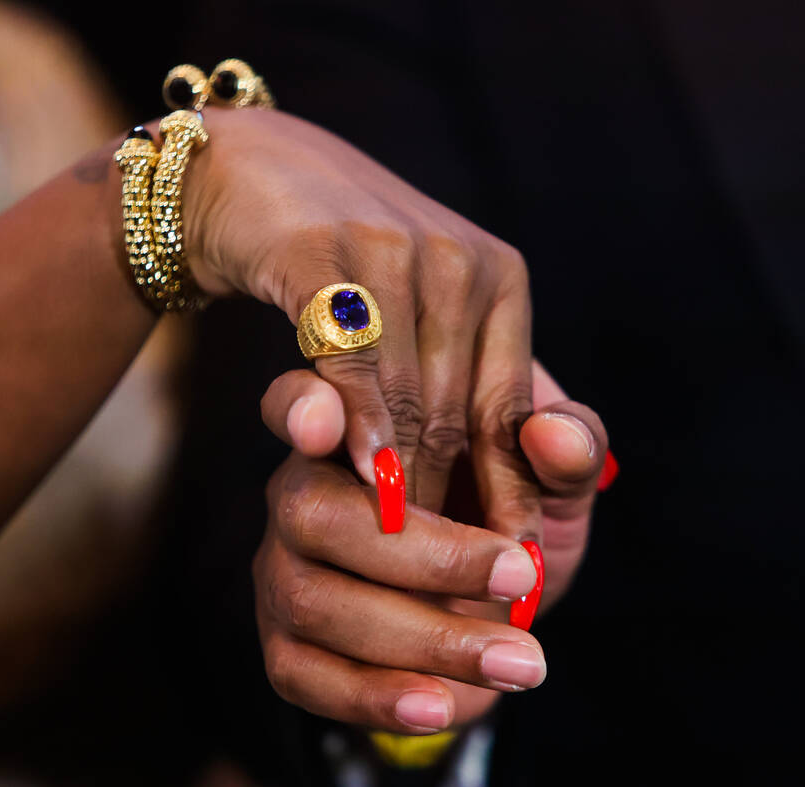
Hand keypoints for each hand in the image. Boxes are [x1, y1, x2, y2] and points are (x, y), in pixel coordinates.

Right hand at [184, 108, 537, 542]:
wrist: (256, 182)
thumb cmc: (352, 278)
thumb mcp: (439, 331)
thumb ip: (496, 399)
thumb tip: (549, 458)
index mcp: (499, 278)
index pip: (509, 410)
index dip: (509, 493)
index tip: (509, 567)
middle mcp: (456, 260)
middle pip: (455, 413)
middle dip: (449, 507)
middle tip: (450, 587)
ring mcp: (389, 251)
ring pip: (404, 396)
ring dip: (400, 482)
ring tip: (401, 550)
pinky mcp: (320, 249)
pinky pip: (344, 356)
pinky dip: (350, 420)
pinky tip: (350, 473)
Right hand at [254, 362, 608, 731]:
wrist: (498, 609)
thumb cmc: (514, 521)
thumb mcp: (555, 484)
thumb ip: (567, 452)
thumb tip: (553, 434)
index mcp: (355, 431)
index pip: (297, 401)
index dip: (299, 409)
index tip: (326, 426)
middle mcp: (301, 491)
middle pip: (314, 514)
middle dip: (422, 553)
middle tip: (518, 576)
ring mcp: (284, 571)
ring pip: (313, 601)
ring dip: (422, 638)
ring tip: (518, 663)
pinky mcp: (287, 645)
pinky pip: (304, 676)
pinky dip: (376, 697)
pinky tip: (443, 707)